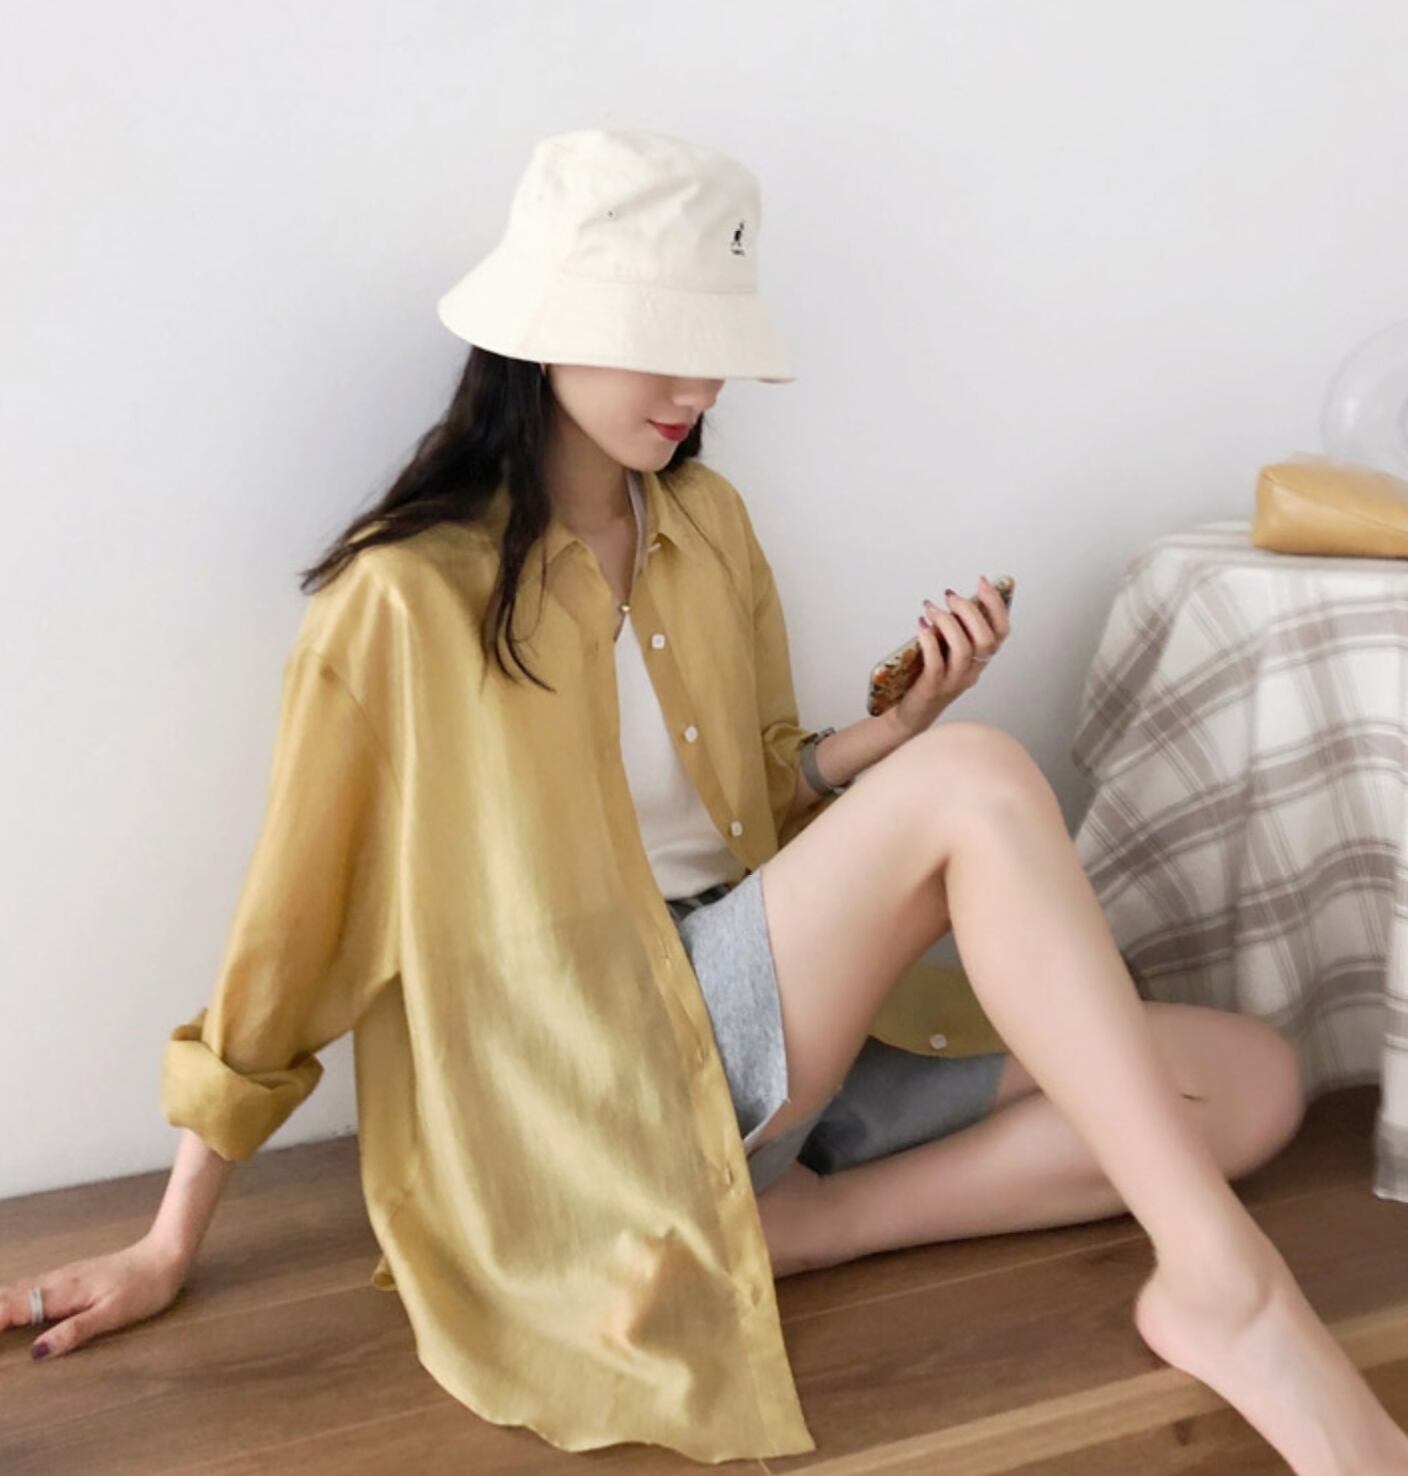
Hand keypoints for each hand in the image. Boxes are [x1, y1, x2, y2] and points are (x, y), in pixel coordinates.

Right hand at [1, 1235, 188, 1360]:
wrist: (166, 1255)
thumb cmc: (145, 1288)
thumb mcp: (114, 1314)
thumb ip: (76, 1331)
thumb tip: (37, 1353)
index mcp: (64, 1293)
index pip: (14, 1309)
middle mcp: (58, 1281)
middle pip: (9, 1297)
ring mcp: (64, 1276)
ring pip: (18, 1289)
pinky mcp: (71, 1276)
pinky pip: (31, 1285)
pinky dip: (10, 1295)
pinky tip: (8, 1300)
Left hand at [891, 575, 1011, 736]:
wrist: (912, 712)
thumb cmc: (929, 676)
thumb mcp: (949, 651)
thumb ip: (956, 630)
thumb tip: (955, 598)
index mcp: (980, 659)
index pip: (1001, 631)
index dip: (996, 604)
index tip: (982, 581)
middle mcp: (972, 671)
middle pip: (986, 639)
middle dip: (969, 611)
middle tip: (950, 596)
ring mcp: (954, 681)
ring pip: (963, 649)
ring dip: (947, 622)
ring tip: (931, 608)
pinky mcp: (933, 687)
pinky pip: (936, 662)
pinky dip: (929, 640)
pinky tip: (920, 625)